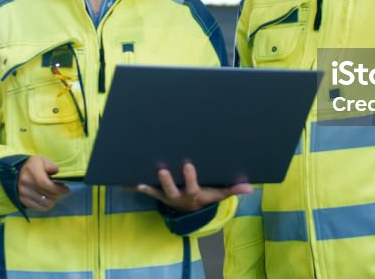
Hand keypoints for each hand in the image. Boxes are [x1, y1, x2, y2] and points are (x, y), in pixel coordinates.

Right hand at [18, 155, 69, 212]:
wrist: (19, 171)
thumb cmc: (35, 165)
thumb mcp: (44, 160)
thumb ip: (52, 166)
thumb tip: (56, 173)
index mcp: (31, 171)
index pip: (45, 184)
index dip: (57, 189)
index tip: (67, 190)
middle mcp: (25, 183)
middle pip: (46, 194)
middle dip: (58, 194)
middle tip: (62, 191)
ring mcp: (23, 193)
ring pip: (44, 203)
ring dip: (53, 200)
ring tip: (55, 194)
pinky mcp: (23, 200)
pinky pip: (39, 208)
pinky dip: (47, 205)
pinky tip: (49, 199)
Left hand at [136, 163, 252, 212]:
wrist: (190, 209)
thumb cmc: (205, 195)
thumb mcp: (219, 193)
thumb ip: (233, 190)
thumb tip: (251, 188)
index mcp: (193, 194)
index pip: (192, 186)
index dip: (190, 177)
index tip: (187, 164)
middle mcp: (177, 196)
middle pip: (170, 190)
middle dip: (166, 180)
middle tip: (161, 169)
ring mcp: (166, 195)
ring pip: (155, 191)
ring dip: (146, 186)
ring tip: (136, 179)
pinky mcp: (157, 193)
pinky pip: (144, 190)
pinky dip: (133, 186)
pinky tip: (122, 181)